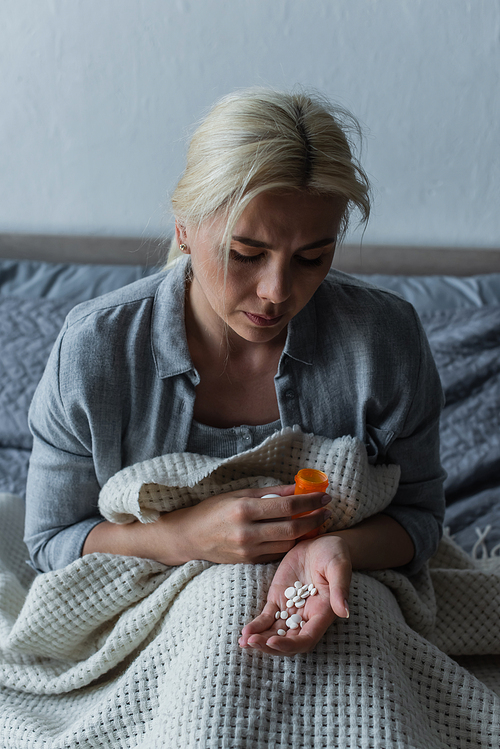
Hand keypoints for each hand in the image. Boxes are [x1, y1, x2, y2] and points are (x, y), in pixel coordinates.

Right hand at [177, 486, 331, 564]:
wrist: (190, 537)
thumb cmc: (213, 510)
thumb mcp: (239, 494)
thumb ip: (269, 492)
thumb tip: (297, 488)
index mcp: (244, 509)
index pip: (287, 506)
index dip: (310, 501)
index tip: (324, 497)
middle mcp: (247, 532)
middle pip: (292, 528)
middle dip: (314, 519)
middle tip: (327, 511)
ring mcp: (248, 550)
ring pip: (288, 543)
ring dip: (306, 533)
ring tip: (315, 521)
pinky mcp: (249, 562)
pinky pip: (277, 553)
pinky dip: (291, 543)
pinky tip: (298, 534)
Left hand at [239, 534, 350, 655]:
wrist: (320, 542)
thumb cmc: (334, 553)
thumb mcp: (339, 566)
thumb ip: (340, 588)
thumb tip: (344, 612)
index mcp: (323, 613)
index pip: (307, 638)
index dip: (290, 644)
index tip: (273, 641)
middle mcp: (307, 617)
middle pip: (288, 641)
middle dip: (270, 646)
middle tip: (252, 643)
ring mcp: (291, 610)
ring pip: (275, 633)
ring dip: (260, 640)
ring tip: (243, 642)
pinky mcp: (278, 600)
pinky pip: (266, 618)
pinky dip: (256, 626)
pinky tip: (244, 632)